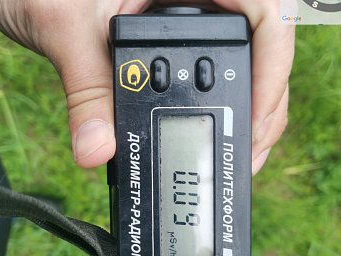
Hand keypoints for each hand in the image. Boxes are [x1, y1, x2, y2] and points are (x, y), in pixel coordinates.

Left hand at [0, 0, 294, 173]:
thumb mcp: (67, 28)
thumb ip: (87, 92)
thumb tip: (98, 151)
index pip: (265, 16)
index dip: (272, 74)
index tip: (256, 124)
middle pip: (260, 50)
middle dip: (261, 106)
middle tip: (248, 154)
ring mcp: (193, 16)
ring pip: (241, 65)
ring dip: (242, 111)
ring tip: (236, 152)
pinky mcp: (178, 39)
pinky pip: (211, 73)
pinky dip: (216, 104)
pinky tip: (210, 128)